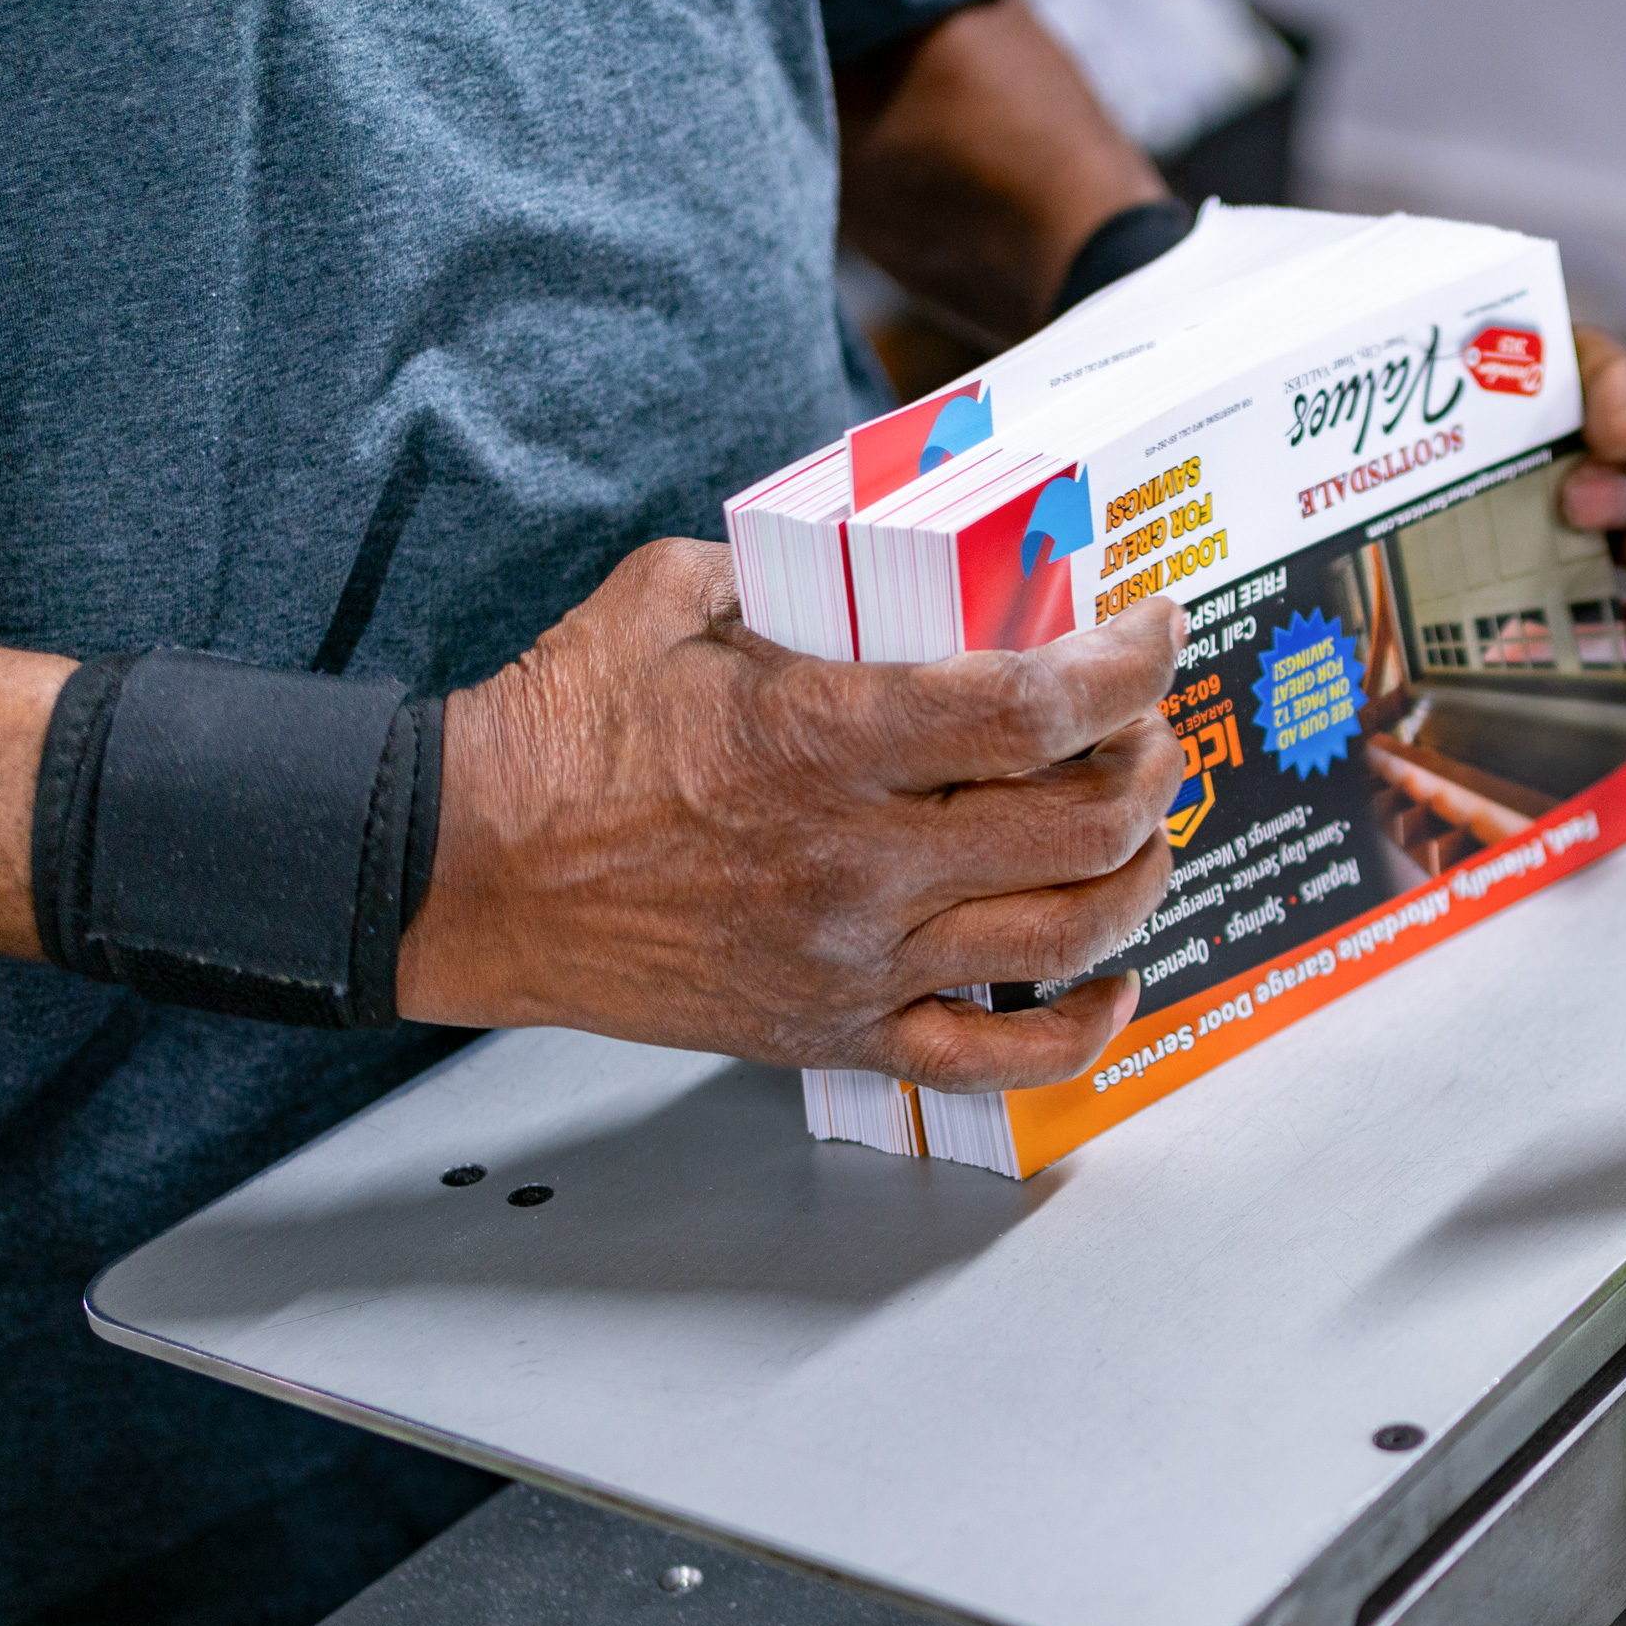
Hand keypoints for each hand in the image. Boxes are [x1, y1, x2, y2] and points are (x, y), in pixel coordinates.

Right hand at [397, 539, 1185, 1091]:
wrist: (472, 875)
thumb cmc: (564, 732)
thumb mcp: (675, 597)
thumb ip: (798, 572)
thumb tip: (896, 562)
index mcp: (820, 737)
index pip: (1034, 704)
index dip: (1128, 662)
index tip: (1153, 630)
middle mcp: (855, 862)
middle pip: (1081, 824)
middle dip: (1150, 761)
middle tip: (1146, 728)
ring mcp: (852, 961)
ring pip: (1065, 938)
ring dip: (1139, 876)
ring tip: (1141, 833)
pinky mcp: (833, 1031)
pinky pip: (994, 1063)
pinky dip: (1081, 1030)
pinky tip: (1110, 982)